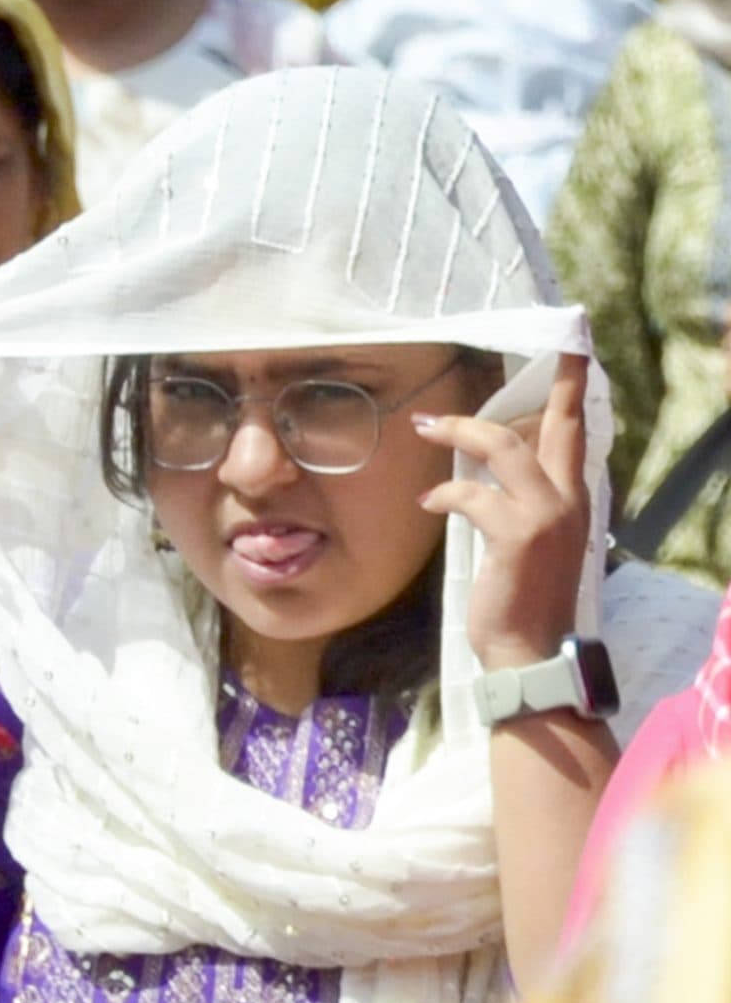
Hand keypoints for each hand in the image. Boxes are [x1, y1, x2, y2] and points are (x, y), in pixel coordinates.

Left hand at [418, 352, 592, 673]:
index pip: (576, 434)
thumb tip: (486, 470)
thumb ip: (519, 502)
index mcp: (573, 500)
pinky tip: (429, 502)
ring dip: (461, 432)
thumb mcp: (530, 541)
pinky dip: (445, 493)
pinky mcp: (518, 536)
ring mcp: (546, 516)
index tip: (572, 350)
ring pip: (504, 449)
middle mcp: (568, 501)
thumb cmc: (521, 597)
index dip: (572, 391)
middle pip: (556, 427)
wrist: (528, 652)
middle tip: (533, 352)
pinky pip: (472, 494)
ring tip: (425, 427)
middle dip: (550, 386)